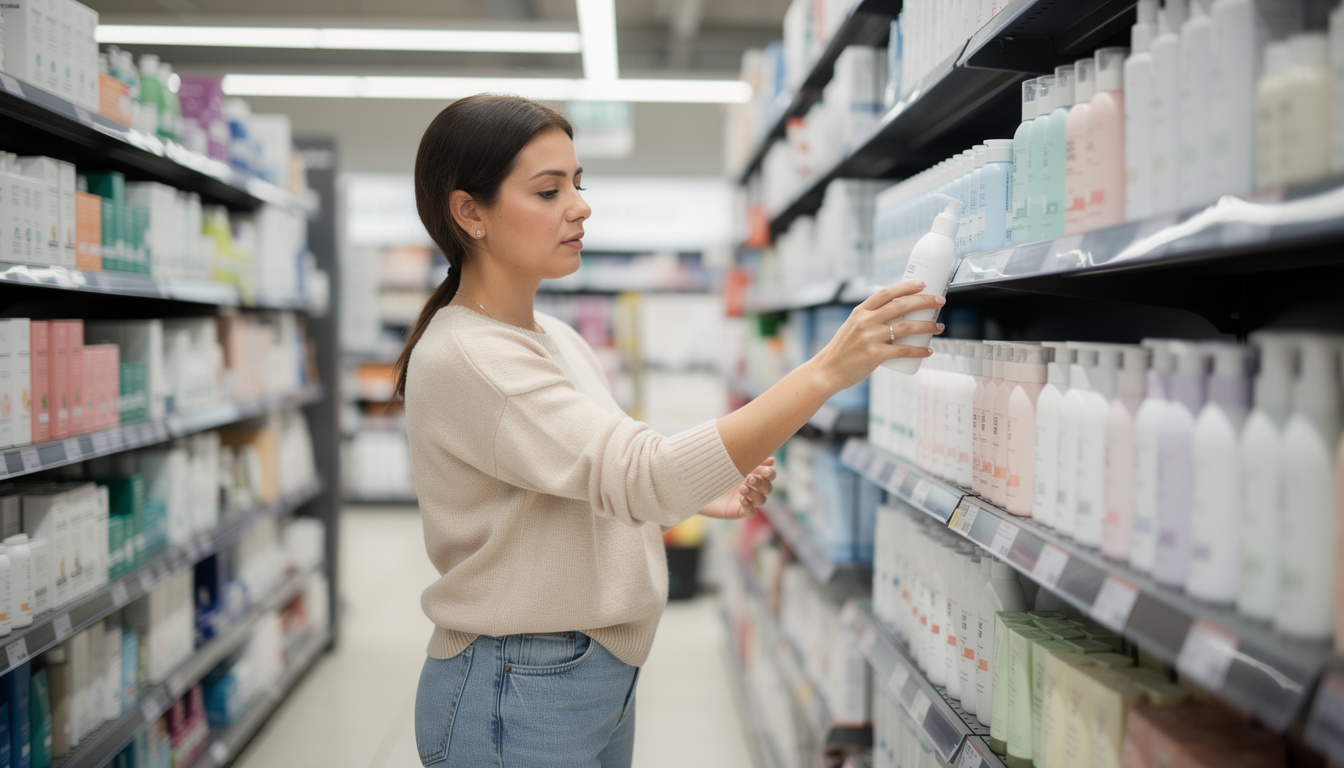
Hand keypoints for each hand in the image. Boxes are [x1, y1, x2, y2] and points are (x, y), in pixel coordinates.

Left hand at [700, 458, 775, 519]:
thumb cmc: (710, 470)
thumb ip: (748, 460)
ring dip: (754, 494)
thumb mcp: (729, 463)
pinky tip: (741, 499)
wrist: (693, 485)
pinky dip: (749, 506)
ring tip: (741, 488)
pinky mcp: (738, 511)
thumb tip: (772, 459)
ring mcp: (746, 499)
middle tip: (749, 478)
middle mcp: (751, 487)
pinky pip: (751, 512)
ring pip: (762, 500)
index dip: (770, 473)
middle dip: (761, 483)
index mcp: (752, 473)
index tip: (764, 471)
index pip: (769, 475)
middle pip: (768, 488)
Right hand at [807, 280, 945, 391]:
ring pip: (906, 327)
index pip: (886, 292)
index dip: (906, 286)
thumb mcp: (852, 326)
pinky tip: (928, 350)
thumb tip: (897, 313)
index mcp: (860, 311)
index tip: (922, 284)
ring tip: (939, 326)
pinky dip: (919, 350)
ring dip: (927, 325)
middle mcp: (865, 321)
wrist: (828, 370)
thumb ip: (871, 318)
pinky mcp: (874, 355)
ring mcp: (870, 338)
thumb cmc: (843, 349)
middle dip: (925, 301)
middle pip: (901, 305)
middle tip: (940, 301)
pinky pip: (904, 351)